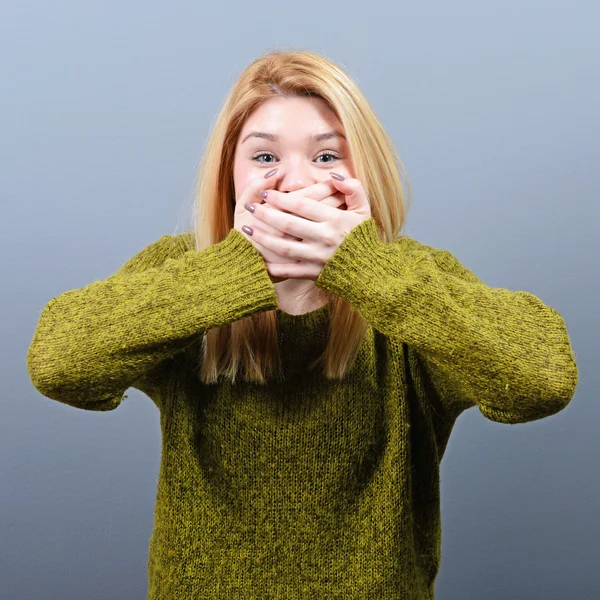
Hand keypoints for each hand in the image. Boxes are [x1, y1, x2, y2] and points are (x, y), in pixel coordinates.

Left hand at [240, 172, 371, 281]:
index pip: (302, 206)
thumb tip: (334, 177)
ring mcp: (317, 257)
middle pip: (289, 224)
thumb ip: (353, 189)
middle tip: (251, 206)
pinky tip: (259, 260)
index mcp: (335, 220)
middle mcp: (324, 238)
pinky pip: (290, 271)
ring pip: (285, 247)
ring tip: (247, 228)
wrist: (368, 271)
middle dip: (266, 214)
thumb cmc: (362, 237)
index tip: (266, 192)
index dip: (281, 198)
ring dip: (263, 237)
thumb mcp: (364, 210)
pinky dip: (273, 267)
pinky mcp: (314, 273)